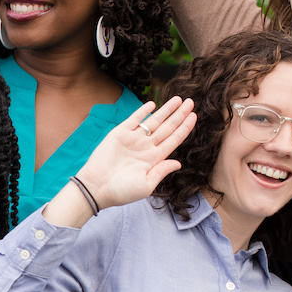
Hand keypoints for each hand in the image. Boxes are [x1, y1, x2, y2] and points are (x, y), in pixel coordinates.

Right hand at [69, 98, 197, 209]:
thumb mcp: (147, 185)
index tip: (194, 116)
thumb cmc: (121, 191)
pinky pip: (134, 119)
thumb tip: (178, 163)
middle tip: (191, 102)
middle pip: (167, 127)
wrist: (96, 187)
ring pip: (154, 121)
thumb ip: (162, 171)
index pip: (174, 139)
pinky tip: (153, 104)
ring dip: (166, 110)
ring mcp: (133, 139)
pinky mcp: (119, 134)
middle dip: (180, 115)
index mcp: (154, 159)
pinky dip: (143, 111)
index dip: (185, 128)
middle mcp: (145, 147)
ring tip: (179, 99)